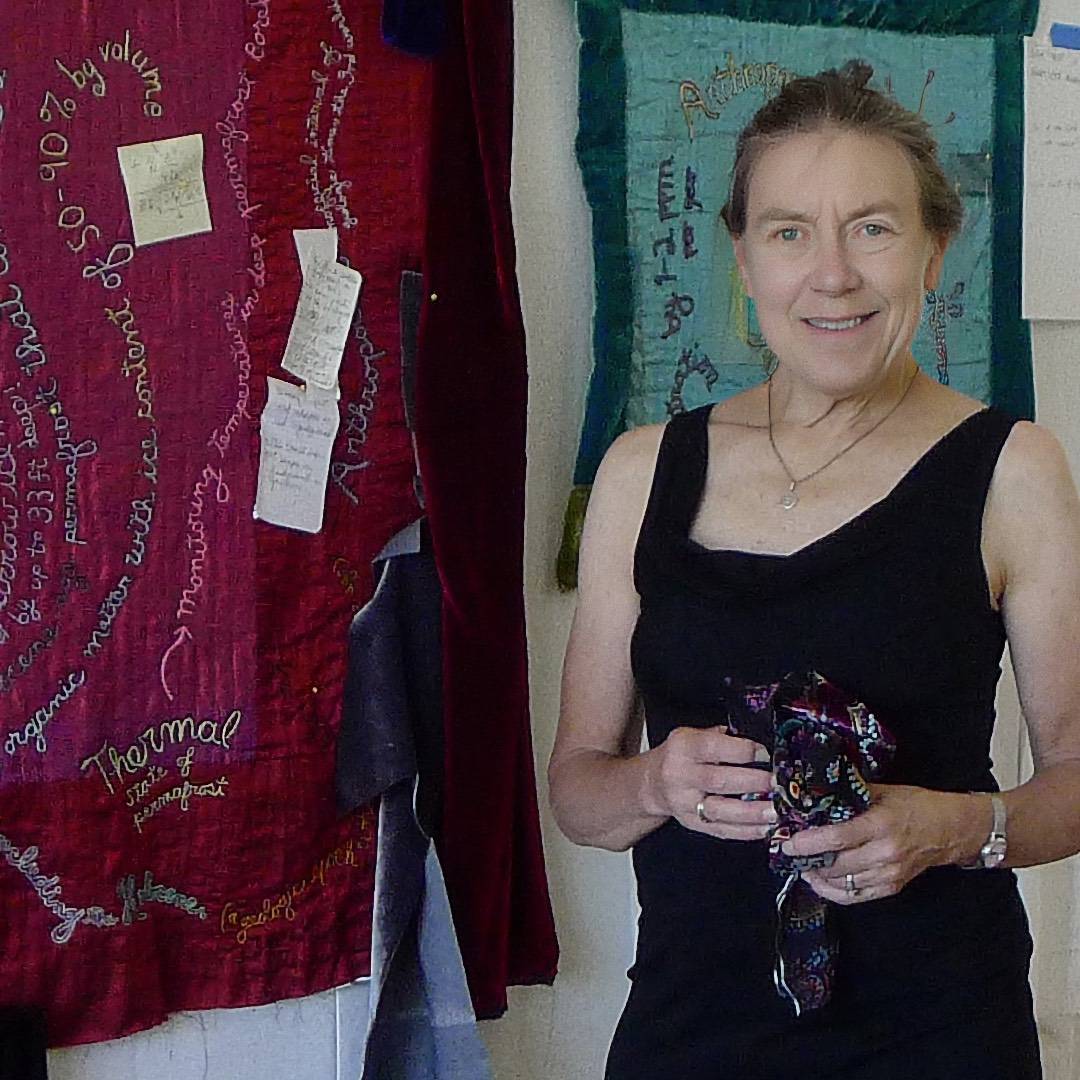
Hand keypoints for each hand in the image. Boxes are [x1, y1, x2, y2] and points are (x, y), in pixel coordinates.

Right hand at [644, 725, 775, 839]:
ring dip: (752, 812)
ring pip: (721, 810)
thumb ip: (723, 737)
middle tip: (780, 784)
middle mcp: (681, 775)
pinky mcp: (692, 823)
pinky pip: (721, 830)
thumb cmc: (680, 756)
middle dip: (754, 783)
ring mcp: (685, 803)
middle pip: (720, 781)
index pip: (717, 748)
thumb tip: (760, 741)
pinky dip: (746, 831)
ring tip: (777, 810)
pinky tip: (765, 828)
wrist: (652, 783)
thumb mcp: (693, 735)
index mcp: (684, 747)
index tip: (768, 754)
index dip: (745, 751)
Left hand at [782, 783, 974, 903]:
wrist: (952, 830)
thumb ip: (850, 794)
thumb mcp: (883, 791)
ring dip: (817, 876)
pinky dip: (834, 891)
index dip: (808, 843)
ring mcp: (889, 874)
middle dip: (807, 860)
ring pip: (843, 884)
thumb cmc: (916, 805)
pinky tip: (820, 880)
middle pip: (836, 864)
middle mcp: (885, 853)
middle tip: (788, 851)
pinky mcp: (892, 887)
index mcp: (881, 824)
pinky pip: (856, 896)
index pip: (837, 838)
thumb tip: (815, 791)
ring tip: (801, 864)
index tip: (787, 841)